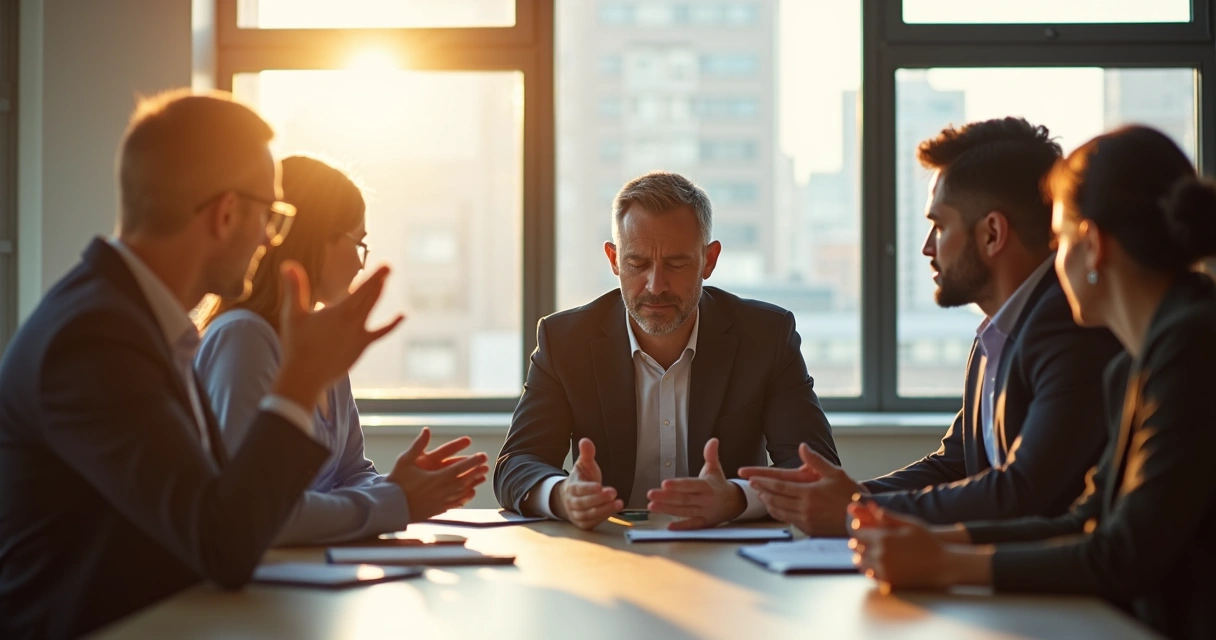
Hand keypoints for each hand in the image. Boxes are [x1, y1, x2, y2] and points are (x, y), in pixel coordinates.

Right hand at [272, 261, 403, 407]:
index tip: (387, 264)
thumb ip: (294, 288)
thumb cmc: (297, 345)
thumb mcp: (293, 315)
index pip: (363, 289)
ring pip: (373, 310)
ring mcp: (360, 335)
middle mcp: (355, 322)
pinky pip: (380, 332)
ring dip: (379, 295)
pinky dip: (392, 324)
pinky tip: (403, 315)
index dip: (376, 276)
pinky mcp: (361, 347)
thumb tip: (288, 264)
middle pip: (371, 297)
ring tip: (385, 283)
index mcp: (341, 312)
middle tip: (388, 267)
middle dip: (379, 281)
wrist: (306, 377)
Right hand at [386, 427, 488, 521]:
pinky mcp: (436, 510)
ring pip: (461, 492)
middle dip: (475, 471)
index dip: (471, 462)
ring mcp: (439, 501)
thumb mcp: (405, 460)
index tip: (481, 456)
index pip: (458, 468)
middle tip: (486, 463)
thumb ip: (418, 445)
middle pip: (463, 480)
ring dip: (473, 483)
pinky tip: (471, 493)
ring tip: (482, 477)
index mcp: (434, 478)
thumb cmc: (396, 482)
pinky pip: (455, 503)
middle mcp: (439, 491)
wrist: (389, 507)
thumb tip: (427, 429)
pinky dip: (464, 497)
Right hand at [553, 438, 621, 529]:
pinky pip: (593, 522)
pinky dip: (603, 517)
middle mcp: (572, 503)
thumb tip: (585, 440)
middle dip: (599, 499)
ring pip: (589, 514)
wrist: (571, 499)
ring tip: (619, 503)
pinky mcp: (584, 524)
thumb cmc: (582, 479)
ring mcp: (577, 514)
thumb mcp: (584, 465)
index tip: (600, 486)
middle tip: (613, 492)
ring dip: (604, 509)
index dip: (588, 489)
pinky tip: (614, 509)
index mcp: (571, 487)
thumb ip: (587, 454)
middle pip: (584, 503)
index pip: (578, 489)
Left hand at [646, 438, 745, 529]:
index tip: (664, 484)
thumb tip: (713, 440)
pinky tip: (668, 526)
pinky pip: (692, 525)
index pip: (691, 485)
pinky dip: (681, 526)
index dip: (678, 485)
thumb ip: (711, 455)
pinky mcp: (704, 523)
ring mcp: (705, 512)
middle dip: (666, 497)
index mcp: (707, 486)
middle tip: (650, 494)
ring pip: (684, 511)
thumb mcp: (715, 469)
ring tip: (652, 506)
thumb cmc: (719, 484)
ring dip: (667, 509)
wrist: (734, 503)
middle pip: (684, 499)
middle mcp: (705, 500)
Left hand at [739, 443, 861, 535]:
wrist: (860, 520)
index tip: (751, 478)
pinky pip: (788, 520)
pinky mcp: (808, 529)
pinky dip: (778, 513)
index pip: (779, 486)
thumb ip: (816, 460)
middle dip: (762, 491)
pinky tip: (775, 508)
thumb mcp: (835, 473)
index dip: (763, 482)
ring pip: (779, 511)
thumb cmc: (850, 494)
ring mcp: (806, 520)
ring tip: (761, 495)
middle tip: (752, 485)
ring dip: (767, 503)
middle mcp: (805, 508)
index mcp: (809, 493)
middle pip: (775, 499)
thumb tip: (802, 446)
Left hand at [846, 499, 950, 590]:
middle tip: (861, 542)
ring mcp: (883, 569)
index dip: (859, 531)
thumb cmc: (928, 542)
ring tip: (866, 553)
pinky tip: (874, 565)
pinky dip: (869, 569)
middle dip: (858, 544)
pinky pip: (870, 575)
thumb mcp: (910, 524)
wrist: (943, 565)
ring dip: (861, 557)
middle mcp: (880, 554)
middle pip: (857, 548)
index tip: (862, 529)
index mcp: (884, 538)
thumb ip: (890, 517)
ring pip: (861, 563)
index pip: (858, 533)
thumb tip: (875, 509)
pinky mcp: (888, 581)